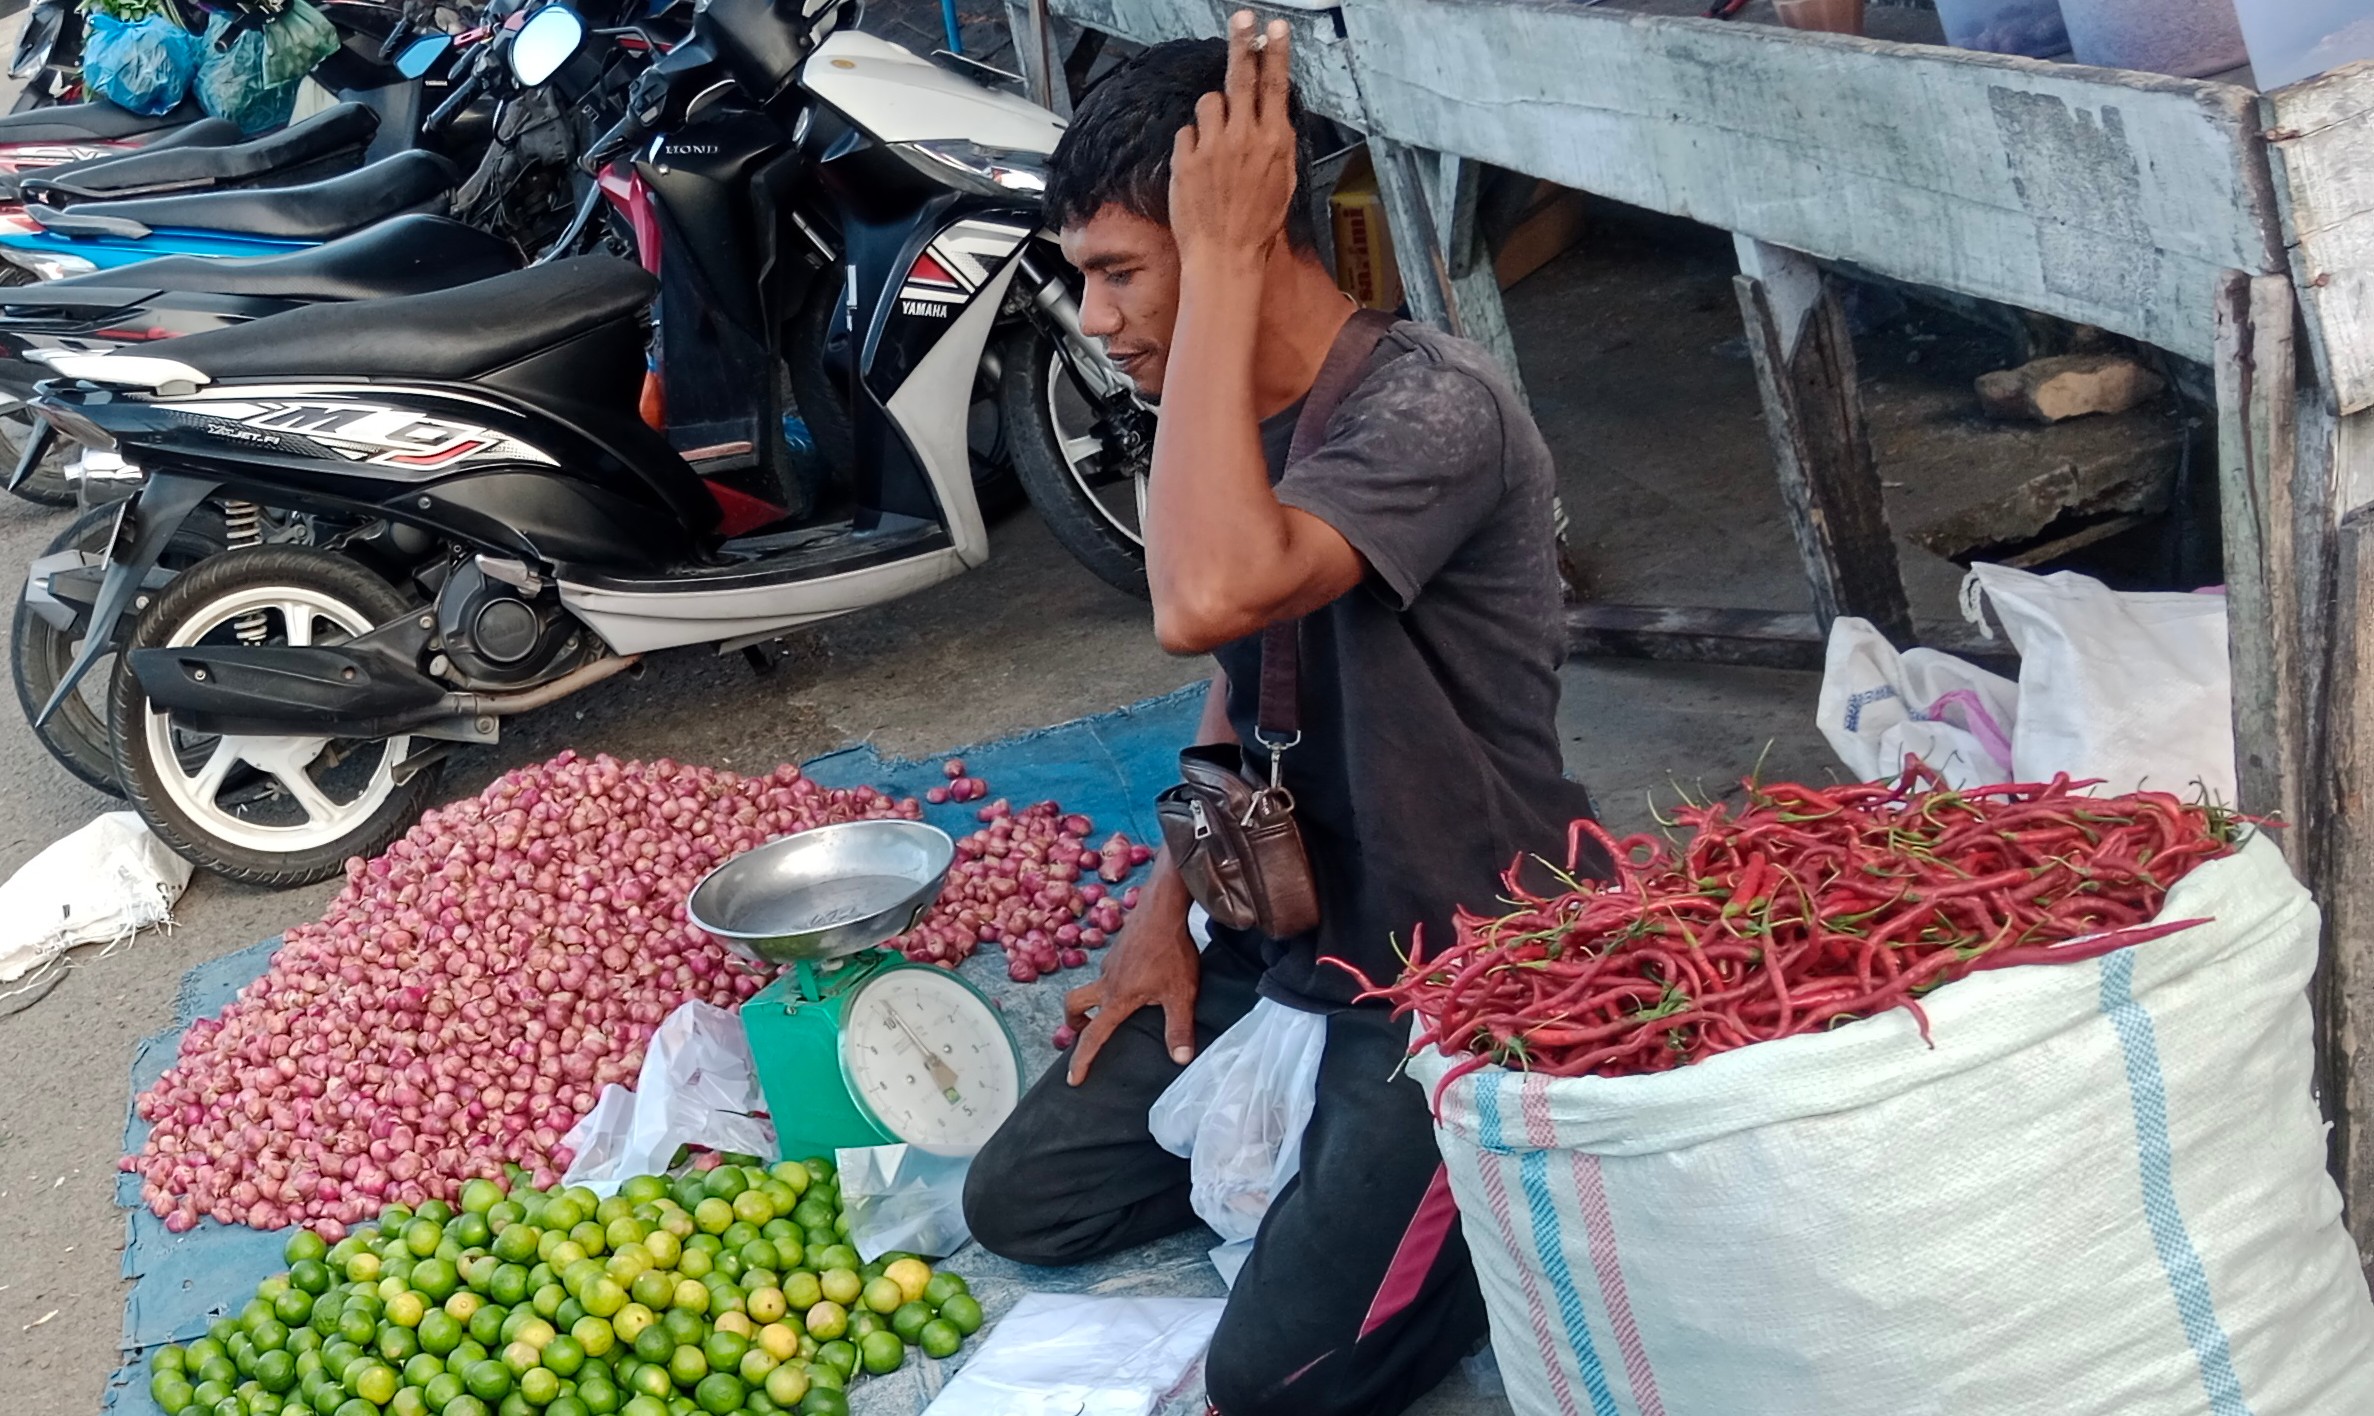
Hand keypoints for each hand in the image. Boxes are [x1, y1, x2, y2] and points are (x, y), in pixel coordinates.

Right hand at [1062, 872, 1199, 1084]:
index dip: (1082, 1060)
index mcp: (1117, 998)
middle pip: (1075, 1003)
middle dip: (1074, 1021)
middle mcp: (1107, 981)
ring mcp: (1110, 962)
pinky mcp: (1118, 948)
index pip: (1094, 1036)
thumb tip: (1180, 1059)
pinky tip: (1138, 977)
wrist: (1163, 906)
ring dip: (1097, 998)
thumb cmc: (1171, 950)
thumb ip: (1179, 1027)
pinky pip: (1109, 970)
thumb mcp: (1181, 993)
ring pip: (1093, 984)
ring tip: (1119, 1006)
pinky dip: (1114, 980)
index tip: (1073, 1079)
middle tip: (1083, 1031)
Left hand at [1168, 11, 1296, 269]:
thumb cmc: (1256, 225)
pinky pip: (1188, 131)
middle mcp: (1244, 138)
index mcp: (1274, 142)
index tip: (1275, 29)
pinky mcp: (1187, 157)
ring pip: (1209, 101)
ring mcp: (1213, 145)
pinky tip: (1200, 167)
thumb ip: (1277, 142)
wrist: (1224, 255)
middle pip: (1241, 76)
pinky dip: (1193, 143)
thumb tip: (1274, 113)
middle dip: (1243, 42)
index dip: (1275, 53)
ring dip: (1212, 113)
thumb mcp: (1283, 182)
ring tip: (1216, 143)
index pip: (1275, 86)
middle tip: (1242, 17)